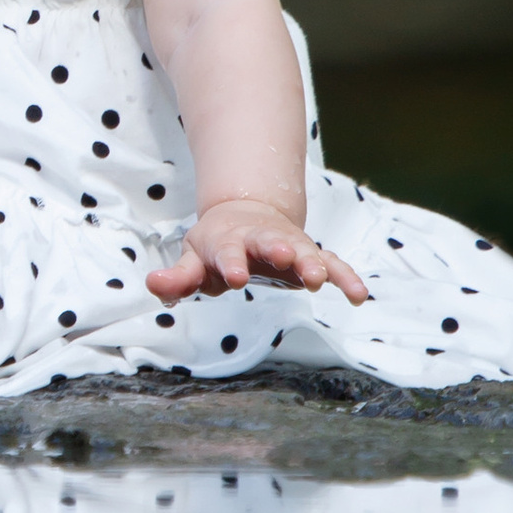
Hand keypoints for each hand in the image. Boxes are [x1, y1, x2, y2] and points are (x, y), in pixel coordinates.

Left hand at [148, 196, 366, 305]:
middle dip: (279, 249)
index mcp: (228, 241)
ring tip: (321, 280)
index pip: (227, 252)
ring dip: (313, 263)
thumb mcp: (193, 259)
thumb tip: (152, 285)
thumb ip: (177, 278)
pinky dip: (345, 277)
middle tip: (287, 258)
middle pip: (270, 242)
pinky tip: (360, 296)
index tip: (234, 277)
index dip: (230, 263)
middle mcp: (261, 239)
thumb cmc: (215, 246)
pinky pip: (331, 264)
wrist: (245, 216)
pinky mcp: (310, 256)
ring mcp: (289, 245)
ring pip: (305, 250)